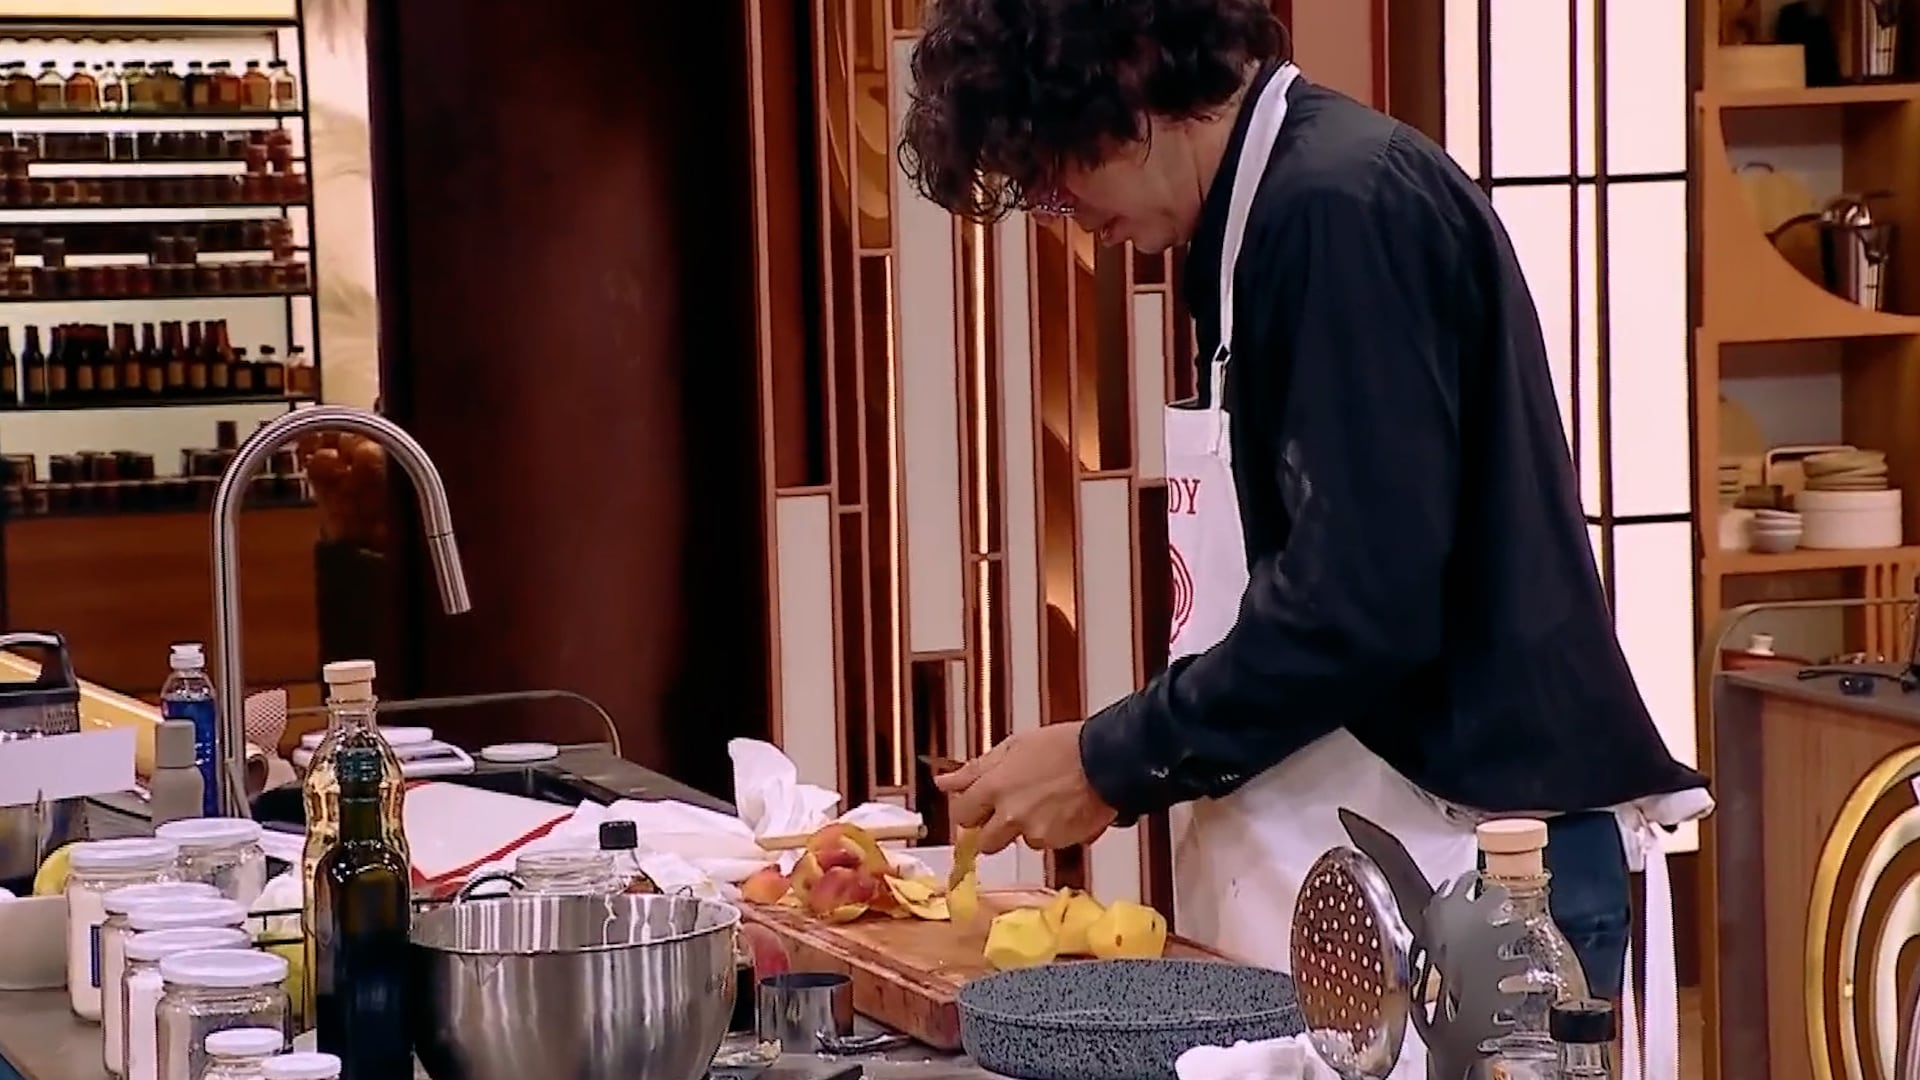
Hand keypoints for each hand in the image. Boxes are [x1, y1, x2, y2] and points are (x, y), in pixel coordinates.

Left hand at [935, 721, 1117, 853]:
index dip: (971, 812)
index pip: (962, 815)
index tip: (978, 807)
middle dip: (994, 831)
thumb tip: (944, 781)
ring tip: (1048, 802)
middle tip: (1012, 810)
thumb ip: (975, 770)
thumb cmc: (1064, 746)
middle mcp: (1009, 814)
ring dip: (1027, 829)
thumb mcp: (1013, 747)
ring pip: (1020, 842)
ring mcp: (1034, 831)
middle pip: (985, 842)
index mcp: (994, 787)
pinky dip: (1052, 831)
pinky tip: (1064, 809)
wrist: (1107, 760)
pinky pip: (1047, 843)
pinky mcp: (1058, 842)